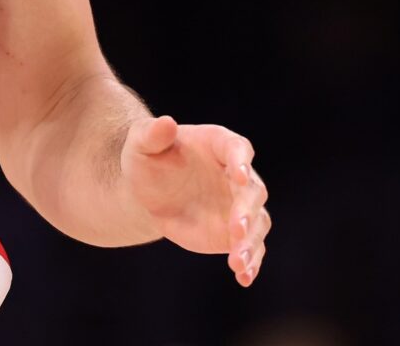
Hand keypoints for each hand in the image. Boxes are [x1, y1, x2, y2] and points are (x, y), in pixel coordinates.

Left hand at [122, 116, 269, 286]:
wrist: (149, 192)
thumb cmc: (148, 160)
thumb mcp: (141, 144)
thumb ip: (152, 134)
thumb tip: (165, 123)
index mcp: (220, 145)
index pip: (238, 149)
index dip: (240, 161)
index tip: (238, 175)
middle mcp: (238, 175)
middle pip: (252, 190)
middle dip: (246, 211)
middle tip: (236, 230)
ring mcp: (240, 205)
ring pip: (257, 222)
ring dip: (251, 242)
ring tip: (238, 262)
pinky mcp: (236, 233)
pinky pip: (251, 247)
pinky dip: (251, 262)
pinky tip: (244, 277)